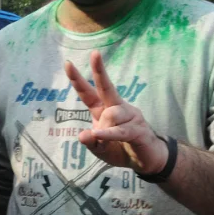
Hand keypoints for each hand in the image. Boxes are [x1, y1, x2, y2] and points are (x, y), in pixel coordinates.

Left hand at [64, 52, 167, 173]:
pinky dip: (108, 134)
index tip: (67, 63)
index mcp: (103, 110)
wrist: (146, 161)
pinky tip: (99, 134)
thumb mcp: (100, 149)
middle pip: (106, 87)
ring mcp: (130, 116)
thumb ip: (90, 142)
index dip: (78, 79)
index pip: (88, 93)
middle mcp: (117, 108)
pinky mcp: (139, 129)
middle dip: (99, 70)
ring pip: (110, 115)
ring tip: (106, 141)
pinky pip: (120, 130)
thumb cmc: (120, 149)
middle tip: (95, 53)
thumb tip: (83, 135)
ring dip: (103, 130)